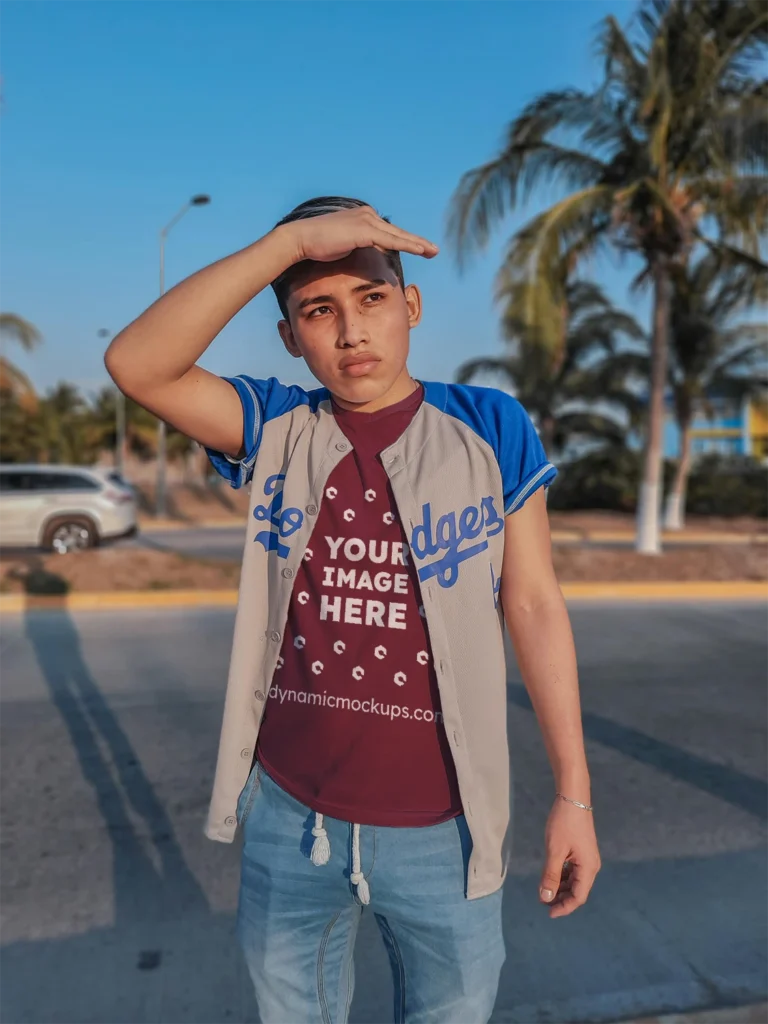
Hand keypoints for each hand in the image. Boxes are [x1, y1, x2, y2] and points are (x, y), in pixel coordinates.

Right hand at [282, 205, 438, 264]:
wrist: (300, 240)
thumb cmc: (316, 246)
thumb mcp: (342, 245)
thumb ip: (356, 245)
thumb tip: (362, 253)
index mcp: (362, 217)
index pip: (388, 232)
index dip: (403, 241)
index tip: (417, 249)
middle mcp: (367, 215)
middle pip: (397, 232)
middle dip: (416, 241)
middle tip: (433, 250)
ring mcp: (366, 220)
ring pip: (398, 236)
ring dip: (418, 244)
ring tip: (433, 251)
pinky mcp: (364, 230)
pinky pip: (391, 240)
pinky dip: (408, 245)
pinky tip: (421, 250)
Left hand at [539, 796, 600, 918]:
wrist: (573, 798)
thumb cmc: (564, 824)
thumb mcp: (555, 850)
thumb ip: (550, 875)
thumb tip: (546, 897)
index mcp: (588, 868)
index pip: (578, 897)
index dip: (564, 907)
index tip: (548, 913)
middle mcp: (591, 866)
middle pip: (577, 890)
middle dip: (561, 898)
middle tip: (542, 902)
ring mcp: (586, 858)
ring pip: (574, 881)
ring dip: (560, 887)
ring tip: (544, 891)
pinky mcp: (581, 851)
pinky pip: (572, 870)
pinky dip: (562, 876)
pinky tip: (550, 876)